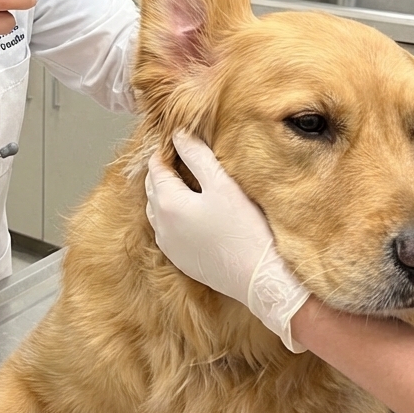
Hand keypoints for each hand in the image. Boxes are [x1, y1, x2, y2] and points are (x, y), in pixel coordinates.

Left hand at [144, 131, 309, 351]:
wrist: (260, 278)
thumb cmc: (245, 228)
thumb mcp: (222, 183)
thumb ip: (197, 155)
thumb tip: (178, 134)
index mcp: (167, 203)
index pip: (156, 168)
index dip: (165, 151)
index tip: (178, 140)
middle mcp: (161, 226)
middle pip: (153, 188)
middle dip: (163, 171)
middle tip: (182, 157)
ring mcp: (169, 246)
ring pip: (157, 211)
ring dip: (165, 194)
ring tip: (186, 182)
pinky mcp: (181, 260)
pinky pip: (167, 231)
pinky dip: (172, 216)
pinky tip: (192, 212)